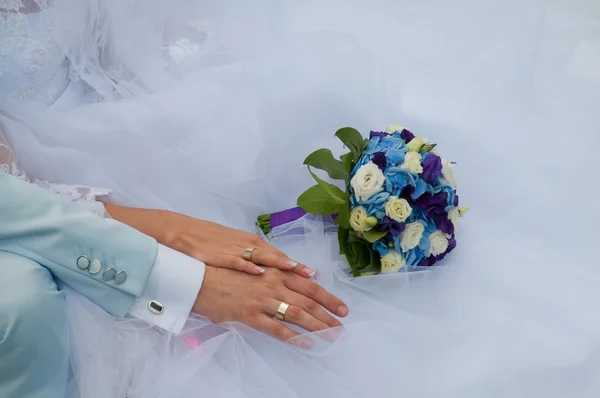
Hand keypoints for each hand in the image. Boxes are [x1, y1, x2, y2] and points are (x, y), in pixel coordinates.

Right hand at [103, 204, 314, 276]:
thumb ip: (251, 258)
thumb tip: (267, 271)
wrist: (183, 232)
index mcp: (252, 243)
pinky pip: (238, 261)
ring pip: (263, 257)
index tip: (314, 275)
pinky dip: (250, 266)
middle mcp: (248, 245)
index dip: (297, 267)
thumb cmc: (209, 241)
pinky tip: (261, 272)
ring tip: (298, 272)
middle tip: (314, 278)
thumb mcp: (233, 248)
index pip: (279, 257)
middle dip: (296, 269)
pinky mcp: (221, 255)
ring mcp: (236, 250)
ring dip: (281, 265)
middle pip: (277, 258)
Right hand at [193, 266, 348, 346]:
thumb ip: (277, 271)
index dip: (328, 298)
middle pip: (308, 301)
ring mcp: (263, 300)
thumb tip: (298, 275)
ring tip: (331, 336)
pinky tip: (306, 343)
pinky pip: (276, 328)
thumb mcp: (256, 265)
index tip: (342, 308)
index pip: (310, 285)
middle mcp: (274, 284)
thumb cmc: (228, 270)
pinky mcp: (251, 315)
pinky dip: (293, 336)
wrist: (201, 277)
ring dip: (317, 327)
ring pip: (297, 314)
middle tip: (341, 326)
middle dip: (328, 315)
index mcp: (277, 272)